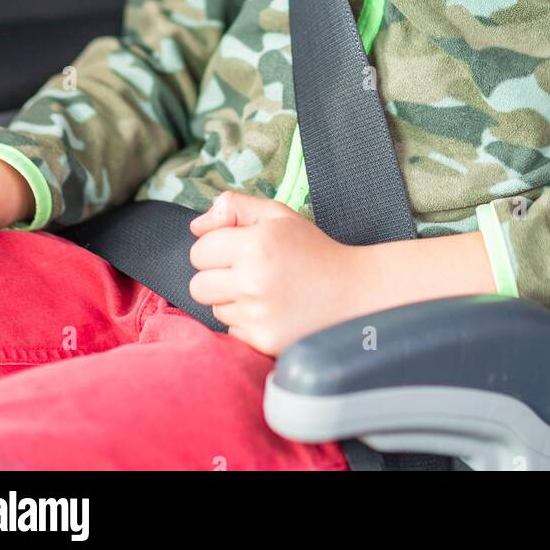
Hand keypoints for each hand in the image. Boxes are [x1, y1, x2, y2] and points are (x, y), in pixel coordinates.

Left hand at [187, 191, 360, 356]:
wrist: (354, 292)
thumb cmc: (313, 250)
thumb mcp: (279, 216)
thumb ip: (236, 207)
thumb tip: (195, 225)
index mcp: (256, 244)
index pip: (199, 251)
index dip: (216, 249)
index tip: (238, 250)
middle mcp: (254, 280)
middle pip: (198, 285)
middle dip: (216, 277)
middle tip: (247, 272)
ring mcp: (258, 315)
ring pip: (214, 309)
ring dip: (232, 301)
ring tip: (264, 291)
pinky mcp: (263, 341)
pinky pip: (232, 331)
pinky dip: (245, 323)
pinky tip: (271, 311)